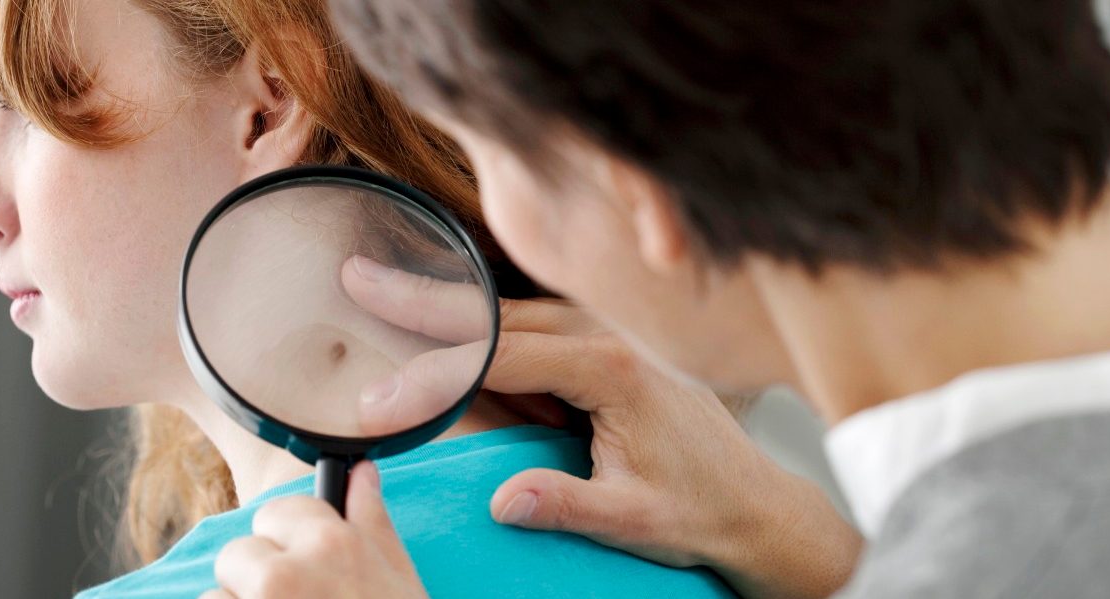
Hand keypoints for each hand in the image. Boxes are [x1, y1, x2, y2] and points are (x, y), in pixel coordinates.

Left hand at [201, 462, 426, 598]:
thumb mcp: (396, 573)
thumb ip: (370, 516)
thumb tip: (361, 469)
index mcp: (331, 542)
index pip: (275, 511)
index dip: (287, 540)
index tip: (305, 566)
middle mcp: (286, 572)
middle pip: (237, 552)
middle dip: (254, 579)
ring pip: (215, 596)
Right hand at [343, 256, 862, 598]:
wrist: (753, 500)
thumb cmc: (701, 508)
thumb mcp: (635, 517)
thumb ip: (568, 504)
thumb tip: (504, 501)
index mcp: (613, 370)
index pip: (501, 362)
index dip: (433, 376)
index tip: (379, 398)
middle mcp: (607, 336)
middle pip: (497, 314)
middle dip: (422, 299)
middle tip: (357, 278)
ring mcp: (606, 334)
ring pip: (509, 313)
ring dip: (444, 302)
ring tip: (377, 286)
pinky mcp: (603, 345)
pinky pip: (530, 327)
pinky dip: (479, 324)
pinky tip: (440, 317)